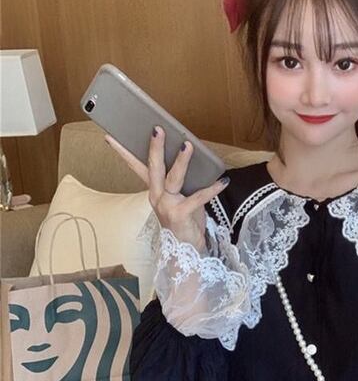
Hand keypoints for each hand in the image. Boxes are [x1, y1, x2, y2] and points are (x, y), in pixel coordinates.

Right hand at [104, 126, 228, 251]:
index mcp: (154, 191)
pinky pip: (198, 198)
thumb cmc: (185, 219)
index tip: (111, 137)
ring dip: (181, 161)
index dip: (124, 153)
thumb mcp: (179, 197)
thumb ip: (181, 180)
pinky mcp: (180, 214)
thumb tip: (190, 155)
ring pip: (173, 178)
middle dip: (155, 147)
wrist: (186, 251)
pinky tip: (223, 180)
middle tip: (157, 129)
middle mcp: (157, 196)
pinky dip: (212, 189)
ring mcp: (167, 206)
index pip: (137, 168)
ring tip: (188, 145)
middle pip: (153, 168)